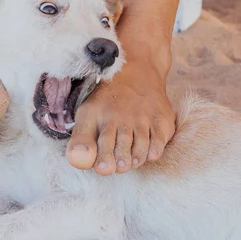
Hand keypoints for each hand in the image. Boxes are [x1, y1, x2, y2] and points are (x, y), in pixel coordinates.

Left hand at [66, 33, 175, 174]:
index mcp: (102, 116)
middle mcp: (124, 116)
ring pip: (143, 146)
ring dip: (137, 157)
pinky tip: (149, 153)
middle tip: (119, 167)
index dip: (103, 158)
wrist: (137, 70)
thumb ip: (81, 139)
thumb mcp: (87, 114)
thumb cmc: (107, 101)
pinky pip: (161, 140)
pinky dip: (155, 149)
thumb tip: (78, 160)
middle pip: (123, 145)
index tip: (103, 168)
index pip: (103, 142)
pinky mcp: (162, 118)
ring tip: (132, 162)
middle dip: (121, 160)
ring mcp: (145, 117)